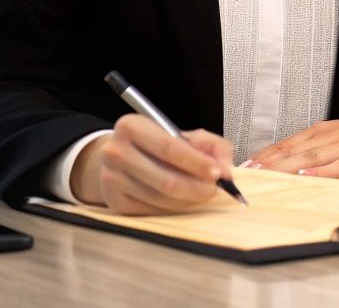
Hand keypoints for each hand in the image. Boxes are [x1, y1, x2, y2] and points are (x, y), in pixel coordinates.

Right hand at [70, 113, 235, 214]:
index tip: (218, 173)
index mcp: (131, 126)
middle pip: (165, 179)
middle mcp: (116, 152)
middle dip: (196, 187)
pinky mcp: (113, 202)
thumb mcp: (182, 135)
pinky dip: (172, 208)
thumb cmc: (155, 145)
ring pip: (160, 199)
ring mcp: (111, 178)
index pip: (168, 147)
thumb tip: (227, 169)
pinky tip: (180, 200)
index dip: (196, 162)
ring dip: (187, 200)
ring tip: (199, 193)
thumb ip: (211, 146)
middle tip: (214, 189)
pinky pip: (151, 211)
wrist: (119, 157)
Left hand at [241, 104, 338, 178]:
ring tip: (264, 176)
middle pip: (291, 152)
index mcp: (320, 134)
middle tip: (241, 174)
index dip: (262, 156)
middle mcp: (328, 138)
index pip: (284, 145)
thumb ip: (315, 152)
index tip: (239, 167)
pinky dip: (323, 171)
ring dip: (284, 167)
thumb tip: (288, 166)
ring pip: (309, 158)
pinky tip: (308, 176)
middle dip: (265, 164)